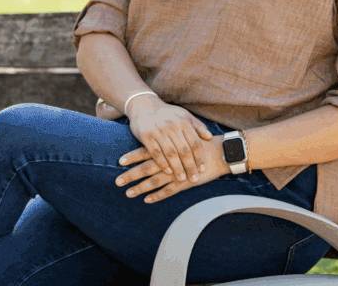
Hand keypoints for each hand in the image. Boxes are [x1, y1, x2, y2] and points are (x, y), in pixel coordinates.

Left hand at [115, 137, 229, 202]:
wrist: (220, 152)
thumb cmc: (200, 143)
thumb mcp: (183, 137)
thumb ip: (169, 140)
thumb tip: (155, 139)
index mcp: (168, 148)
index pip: (145, 152)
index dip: (132, 157)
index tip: (119, 161)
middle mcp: (169, 161)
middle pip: (146, 168)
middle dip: (131, 175)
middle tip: (117, 181)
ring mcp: (177, 173)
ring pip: (154, 182)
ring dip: (140, 188)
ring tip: (128, 193)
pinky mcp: (185, 183)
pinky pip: (168, 191)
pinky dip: (157, 196)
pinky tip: (147, 200)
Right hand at [126, 97, 212, 183]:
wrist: (144, 105)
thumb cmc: (168, 114)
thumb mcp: (184, 116)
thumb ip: (197, 126)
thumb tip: (210, 137)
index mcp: (183, 122)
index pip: (195, 142)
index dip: (200, 157)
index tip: (203, 169)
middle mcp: (172, 126)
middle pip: (184, 150)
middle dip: (190, 166)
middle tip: (194, 178)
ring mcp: (159, 131)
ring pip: (170, 153)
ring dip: (177, 167)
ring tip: (182, 178)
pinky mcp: (146, 136)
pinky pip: (155, 152)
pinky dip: (162, 163)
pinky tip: (168, 172)